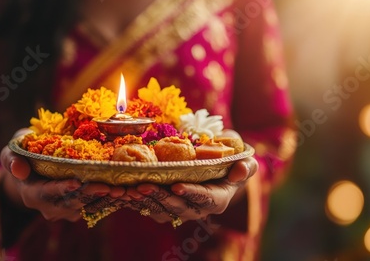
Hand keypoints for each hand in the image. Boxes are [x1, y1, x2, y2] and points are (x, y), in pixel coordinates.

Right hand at [0, 131, 124, 221]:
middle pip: (73, 202)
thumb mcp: (11, 153)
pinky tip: (125, 190)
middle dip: (92, 194)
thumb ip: (11, 159)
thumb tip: (20, 169)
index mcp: (33, 194)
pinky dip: (109, 198)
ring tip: (123, 189)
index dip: (62, 188)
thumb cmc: (22, 155)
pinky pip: (96, 204)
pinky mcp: (81, 207)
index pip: (48, 193)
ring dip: (105, 198)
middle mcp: (51, 207)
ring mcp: (67, 209)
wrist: (32, 170)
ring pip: (87, 205)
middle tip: (111, 187)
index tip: (77, 181)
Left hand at [125, 157, 257, 223]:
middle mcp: (196, 209)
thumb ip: (246, 166)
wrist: (215, 171)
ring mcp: (179, 209)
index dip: (191, 193)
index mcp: (216, 200)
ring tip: (129, 190)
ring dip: (143, 201)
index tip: (177, 186)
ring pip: (159, 209)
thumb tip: (241, 169)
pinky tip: (122, 191)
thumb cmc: (230, 162)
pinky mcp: (163, 205)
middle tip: (144, 186)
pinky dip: (135, 201)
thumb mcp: (244, 160)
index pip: (204, 198)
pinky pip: (148, 206)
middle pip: (177, 206)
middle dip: (160, 197)